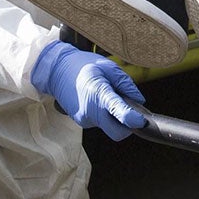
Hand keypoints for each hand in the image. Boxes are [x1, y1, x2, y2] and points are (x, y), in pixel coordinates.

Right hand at [30, 38, 147, 140]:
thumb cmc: (84, 65)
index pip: (119, 113)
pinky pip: (100, 123)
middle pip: (116, 133)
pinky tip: (98, 100)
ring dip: (115, 118)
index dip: (134, 120)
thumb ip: (126, 84)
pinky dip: (105, 115)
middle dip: (127, 126)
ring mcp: (84, 119)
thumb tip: (139, 101)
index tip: (143, 121)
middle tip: (130, 110)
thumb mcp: (109, 67)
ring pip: (109, 127)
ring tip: (108, 97)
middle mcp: (90, 111)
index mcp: (99, 93)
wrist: (56, 71)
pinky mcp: (81, 122)